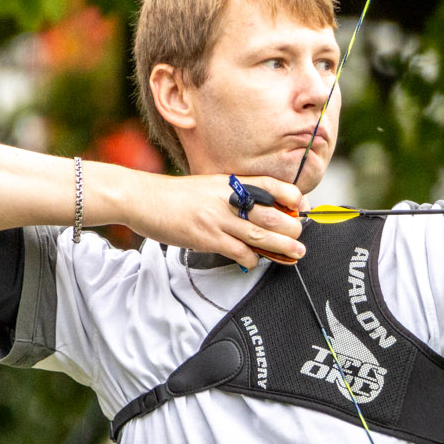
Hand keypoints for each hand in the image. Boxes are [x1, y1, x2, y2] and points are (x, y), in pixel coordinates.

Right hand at [117, 171, 306, 268]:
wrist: (141, 198)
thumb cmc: (174, 196)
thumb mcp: (207, 187)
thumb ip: (230, 194)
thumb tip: (254, 209)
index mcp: (229, 182)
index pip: (270, 185)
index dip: (290, 196)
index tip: (302, 207)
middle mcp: (227, 198)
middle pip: (271, 213)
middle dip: (291, 227)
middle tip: (300, 238)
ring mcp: (217, 218)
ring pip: (260, 233)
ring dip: (281, 246)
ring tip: (296, 253)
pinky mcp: (207, 237)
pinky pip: (238, 250)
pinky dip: (251, 258)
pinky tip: (254, 260)